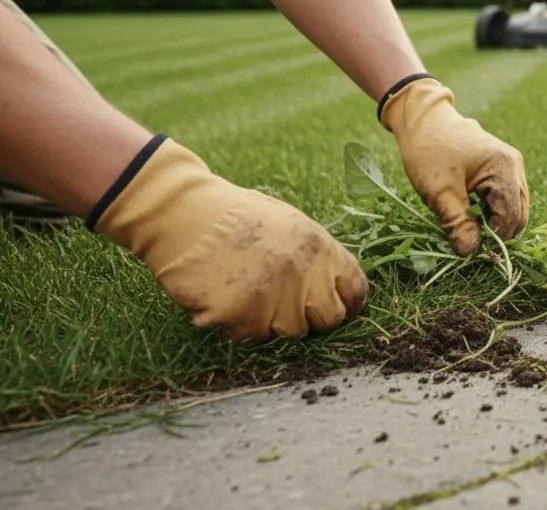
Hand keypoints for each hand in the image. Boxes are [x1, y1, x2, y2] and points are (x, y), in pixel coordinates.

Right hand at [91, 137, 368, 341]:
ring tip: (246, 289)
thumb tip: (335, 288)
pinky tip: (221, 294)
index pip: (356, 290)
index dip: (348, 301)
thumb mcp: (292, 224)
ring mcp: (274, 302)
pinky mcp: (241, 319)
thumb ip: (317, 257)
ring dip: (271, 320)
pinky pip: (248, 336)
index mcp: (322, 250)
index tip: (337, 306)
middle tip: (286, 303)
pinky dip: (236, 322)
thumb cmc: (237, 216)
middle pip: (328, 320)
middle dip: (312, 316)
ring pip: (288, 332)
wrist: (185, 214)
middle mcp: (305, 278)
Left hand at [378, 75, 529, 254]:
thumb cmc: (429, 152)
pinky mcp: (503, 168)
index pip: (511, 216)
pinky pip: (506, 198)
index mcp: (504, 168)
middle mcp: (515, 166)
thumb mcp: (439, 192)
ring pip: (514, 208)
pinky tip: (471, 212)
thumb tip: (470, 252)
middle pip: (518, 214)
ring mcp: (511, 166)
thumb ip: (458, 223)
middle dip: (496, 232)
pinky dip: (492, 210)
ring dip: (494, 222)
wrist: (422, 120)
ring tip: (467, 225)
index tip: (470, 248)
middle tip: (468, 241)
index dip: (494, 238)